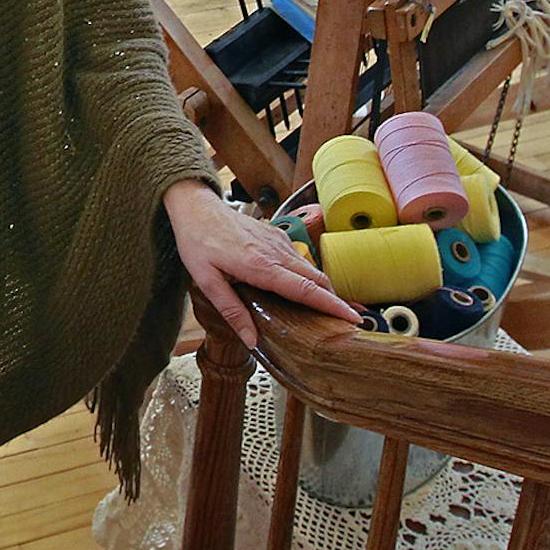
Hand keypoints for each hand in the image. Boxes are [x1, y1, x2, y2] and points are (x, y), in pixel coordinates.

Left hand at [163, 179, 360, 344]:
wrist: (196, 208)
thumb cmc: (198, 242)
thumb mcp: (206, 280)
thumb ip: (231, 311)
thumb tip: (252, 340)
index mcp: (261, 266)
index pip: (306, 289)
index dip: (332, 305)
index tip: (353, 317)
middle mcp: (276, 253)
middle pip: (318, 280)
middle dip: (336, 302)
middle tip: (348, 324)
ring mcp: (279, 242)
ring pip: (312, 269)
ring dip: (324, 290)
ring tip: (330, 312)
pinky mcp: (277, 236)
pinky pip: (301, 259)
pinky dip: (310, 277)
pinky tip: (305, 290)